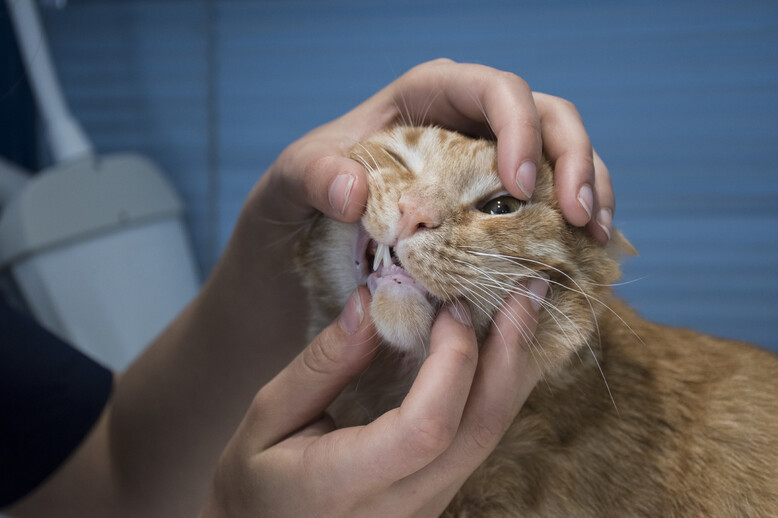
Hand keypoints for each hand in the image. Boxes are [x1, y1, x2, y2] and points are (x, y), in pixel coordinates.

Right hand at [199, 280, 545, 517]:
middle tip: (524, 289)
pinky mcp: (435, 494)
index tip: (450, 306)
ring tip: (526, 308)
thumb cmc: (255, 483)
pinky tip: (501, 349)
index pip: (427, 428)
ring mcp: (426, 506)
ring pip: (489, 436)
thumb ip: (323, 362)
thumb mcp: (269, 417)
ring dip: (511, 367)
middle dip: (508, 354)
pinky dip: (495, 387)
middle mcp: (401, 505)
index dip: (451, 361)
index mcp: (346, 485)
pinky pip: (479, 439)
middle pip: (478, 430)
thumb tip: (373, 298)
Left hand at [248, 59, 612, 243]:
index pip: (491, 88)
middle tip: (577, 217)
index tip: (517, 181)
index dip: (518, 125)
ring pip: (560, 154)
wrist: (303, 247)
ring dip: (587, 189)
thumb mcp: (289, 184)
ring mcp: (488, 163)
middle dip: (572, 158)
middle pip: (544, 115)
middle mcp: (466, 123)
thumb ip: (313, 175)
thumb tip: (355, 192)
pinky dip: (572, 221)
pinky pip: (549, 200)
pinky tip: (580, 251)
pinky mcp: (495, 204)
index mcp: (426, 98)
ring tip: (593, 236)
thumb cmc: (298, 202)